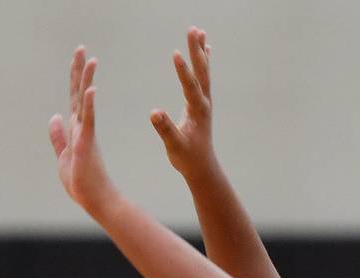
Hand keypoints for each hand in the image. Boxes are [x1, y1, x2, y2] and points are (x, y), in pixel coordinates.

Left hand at [49, 47, 115, 215]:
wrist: (94, 199)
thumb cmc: (82, 181)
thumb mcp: (62, 155)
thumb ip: (58, 135)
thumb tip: (54, 116)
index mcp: (75, 129)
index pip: (73, 98)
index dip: (74, 78)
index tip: (78, 59)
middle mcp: (81, 127)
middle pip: (78, 93)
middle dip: (79, 71)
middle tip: (81, 49)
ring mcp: (85, 134)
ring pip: (84, 102)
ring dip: (86, 80)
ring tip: (90, 60)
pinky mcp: (87, 143)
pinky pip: (88, 120)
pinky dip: (88, 104)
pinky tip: (90, 89)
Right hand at [150, 27, 214, 178]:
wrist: (201, 167)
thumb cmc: (187, 158)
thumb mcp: (174, 146)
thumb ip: (165, 129)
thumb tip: (154, 113)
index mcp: (197, 111)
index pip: (190, 86)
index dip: (183, 70)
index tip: (175, 53)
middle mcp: (204, 102)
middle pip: (201, 71)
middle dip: (196, 50)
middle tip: (192, 30)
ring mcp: (204, 101)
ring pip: (203, 71)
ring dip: (200, 51)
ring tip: (198, 32)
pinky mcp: (201, 103)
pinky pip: (202, 77)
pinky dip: (203, 62)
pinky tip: (205, 50)